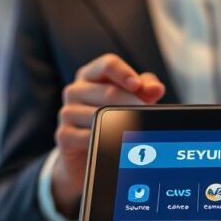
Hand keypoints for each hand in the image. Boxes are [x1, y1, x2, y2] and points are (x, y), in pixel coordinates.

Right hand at [52, 54, 164, 217]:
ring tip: (137, 132)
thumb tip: (157, 88)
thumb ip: (144, 90)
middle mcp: (75, 90)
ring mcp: (67, 113)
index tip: (137, 85)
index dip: (124, 73)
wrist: (88, 155)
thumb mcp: (130, 102)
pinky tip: (117, 144)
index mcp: (91, 76)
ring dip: (120, 123)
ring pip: (97, 114)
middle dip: (131, 103)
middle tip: (147, 114)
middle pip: (108, 91)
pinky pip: (87, 136)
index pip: (108, 64)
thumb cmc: (112, 121)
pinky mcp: (64, 135)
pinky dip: (104, 140)